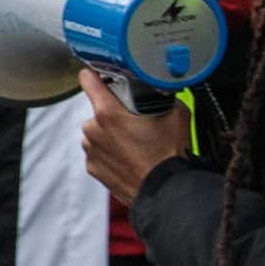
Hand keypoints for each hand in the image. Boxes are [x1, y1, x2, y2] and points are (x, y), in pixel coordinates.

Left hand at [81, 74, 191, 201]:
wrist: (166, 192)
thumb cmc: (170, 156)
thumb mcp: (177, 116)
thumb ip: (164, 97)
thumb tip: (162, 89)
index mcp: (108, 113)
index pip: (88, 79)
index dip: (94, 74)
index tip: (98, 73)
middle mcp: (93, 130)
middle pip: (98, 110)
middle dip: (114, 113)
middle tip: (136, 122)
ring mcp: (91, 150)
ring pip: (98, 132)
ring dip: (111, 134)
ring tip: (136, 144)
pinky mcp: (92, 167)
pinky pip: (99, 151)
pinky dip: (110, 152)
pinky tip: (130, 157)